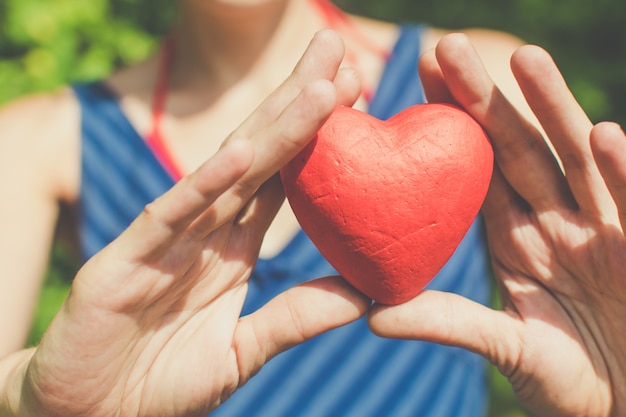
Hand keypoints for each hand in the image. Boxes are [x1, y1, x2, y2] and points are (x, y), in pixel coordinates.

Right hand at [16, 30, 369, 416]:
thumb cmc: (160, 384)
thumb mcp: (242, 351)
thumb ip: (295, 318)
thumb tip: (363, 296)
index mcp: (232, 247)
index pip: (282, 179)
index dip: (318, 137)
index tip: (358, 95)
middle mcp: (204, 232)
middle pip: (261, 156)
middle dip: (299, 103)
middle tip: (338, 52)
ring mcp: (165, 241)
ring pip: (225, 174)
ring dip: (271, 129)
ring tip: (317, 85)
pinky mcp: (125, 264)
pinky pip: (168, 217)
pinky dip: (203, 185)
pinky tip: (242, 152)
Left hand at [368, 34, 625, 416]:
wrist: (625, 403)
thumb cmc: (565, 375)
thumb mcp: (501, 345)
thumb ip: (446, 322)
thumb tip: (372, 315)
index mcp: (515, 235)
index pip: (478, 167)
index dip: (450, 122)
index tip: (416, 78)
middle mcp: (555, 220)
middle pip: (518, 147)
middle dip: (485, 99)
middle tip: (448, 47)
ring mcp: (600, 228)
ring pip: (575, 159)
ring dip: (553, 110)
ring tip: (524, 60)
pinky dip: (622, 171)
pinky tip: (604, 134)